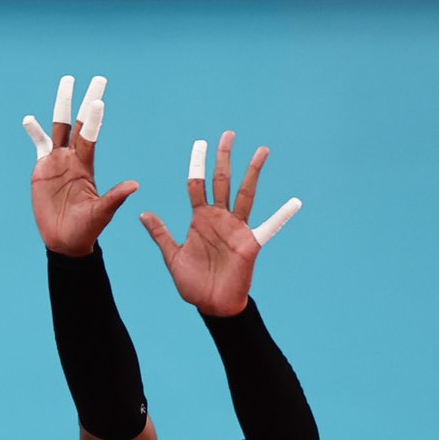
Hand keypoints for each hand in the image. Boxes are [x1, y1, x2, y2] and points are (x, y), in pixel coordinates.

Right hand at [21, 74, 139, 256]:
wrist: (65, 241)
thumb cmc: (86, 229)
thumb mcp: (101, 213)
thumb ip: (114, 197)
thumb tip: (135, 185)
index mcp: (86, 165)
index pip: (90, 136)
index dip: (93, 119)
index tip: (98, 101)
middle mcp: (73, 158)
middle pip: (78, 123)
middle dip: (86, 100)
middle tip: (99, 78)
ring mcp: (57, 161)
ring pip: (59, 127)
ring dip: (62, 105)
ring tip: (66, 82)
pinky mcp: (42, 169)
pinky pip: (39, 145)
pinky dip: (34, 132)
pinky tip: (29, 119)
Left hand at [138, 130, 301, 316]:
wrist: (211, 305)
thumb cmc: (194, 283)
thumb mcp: (173, 256)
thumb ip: (161, 234)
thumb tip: (143, 213)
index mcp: (201, 219)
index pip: (197, 184)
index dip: (197, 163)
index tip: (200, 142)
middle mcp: (220, 218)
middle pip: (222, 181)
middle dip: (224, 158)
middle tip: (228, 134)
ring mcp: (236, 229)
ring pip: (245, 194)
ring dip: (253, 172)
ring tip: (262, 150)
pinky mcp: (250, 244)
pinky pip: (269, 227)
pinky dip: (282, 215)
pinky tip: (295, 202)